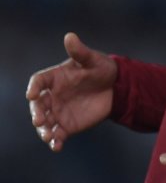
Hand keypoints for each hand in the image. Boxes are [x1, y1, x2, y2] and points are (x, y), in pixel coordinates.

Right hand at [25, 32, 116, 150]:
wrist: (117, 87)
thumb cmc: (101, 69)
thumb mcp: (93, 59)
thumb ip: (80, 52)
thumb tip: (70, 36)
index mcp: (53, 78)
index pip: (38, 81)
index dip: (34, 87)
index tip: (32, 94)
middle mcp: (51, 95)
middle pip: (38, 105)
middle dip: (36, 113)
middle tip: (39, 119)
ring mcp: (58, 111)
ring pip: (45, 122)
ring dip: (43, 130)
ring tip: (47, 136)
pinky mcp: (67, 125)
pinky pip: (57, 134)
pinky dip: (55, 141)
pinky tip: (57, 146)